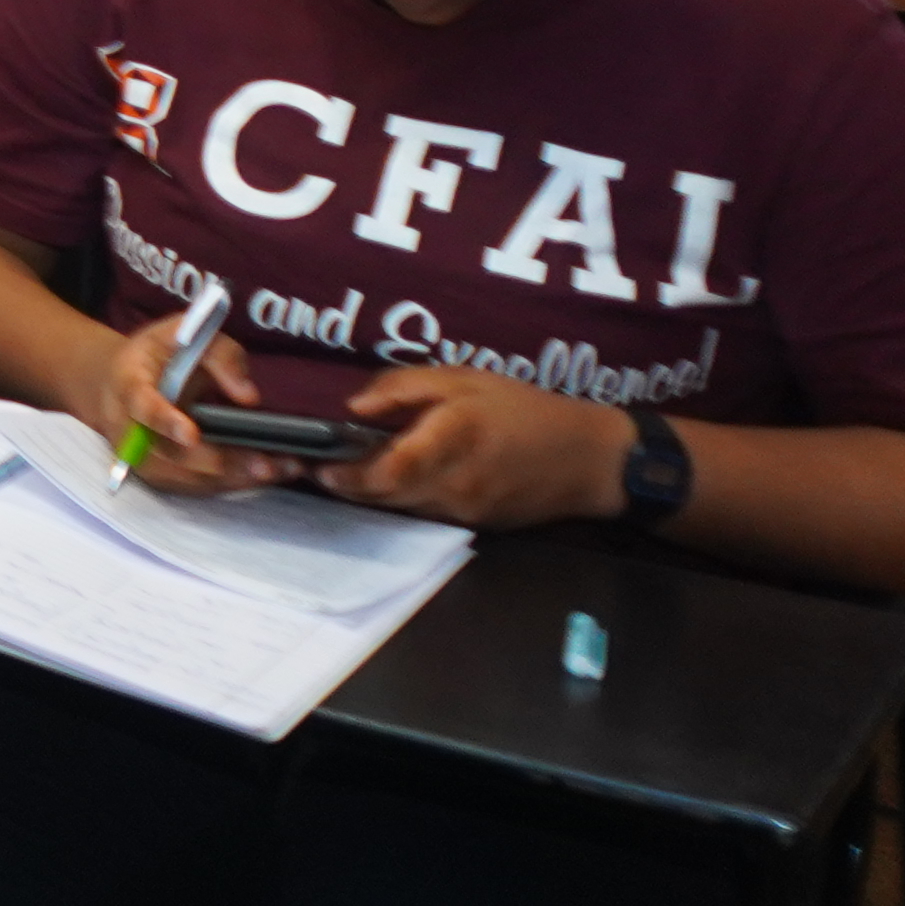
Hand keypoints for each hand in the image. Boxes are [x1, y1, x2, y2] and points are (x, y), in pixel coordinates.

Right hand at [82, 310, 298, 498]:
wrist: (122, 383)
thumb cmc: (160, 356)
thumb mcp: (187, 335)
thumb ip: (220, 355)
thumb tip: (249, 397)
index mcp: (129, 384)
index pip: (143, 406)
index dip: (165, 422)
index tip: (191, 435)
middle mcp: (129, 428)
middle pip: (171, 454)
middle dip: (220, 461)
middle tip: (265, 463)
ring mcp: (143, 459)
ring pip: (188, 477)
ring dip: (234, 478)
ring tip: (280, 469)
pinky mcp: (160, 478)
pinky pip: (197, 487)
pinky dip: (232, 483)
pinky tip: (266, 474)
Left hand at [316, 370, 633, 530]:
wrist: (588, 460)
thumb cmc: (524, 410)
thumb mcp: (465, 379)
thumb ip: (405, 388)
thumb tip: (353, 406)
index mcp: (453, 442)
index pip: (388, 470)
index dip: (348, 475)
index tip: (317, 466)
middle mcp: (455, 485)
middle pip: (386, 496)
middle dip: (348, 487)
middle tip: (316, 469)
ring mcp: (465, 512)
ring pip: (402, 509)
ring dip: (371, 496)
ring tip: (342, 473)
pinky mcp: (474, 525)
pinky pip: (424, 514)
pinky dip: (400, 500)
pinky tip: (387, 480)